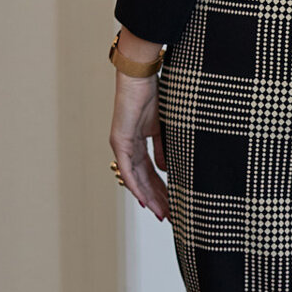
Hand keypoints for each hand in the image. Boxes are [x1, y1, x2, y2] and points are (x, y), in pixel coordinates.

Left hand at [109, 72, 169, 220]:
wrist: (141, 76)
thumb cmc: (153, 94)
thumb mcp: (163, 127)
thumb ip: (163, 149)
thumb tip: (166, 169)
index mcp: (139, 142)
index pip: (150, 171)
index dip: (161, 188)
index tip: (171, 203)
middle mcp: (128, 147)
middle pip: (143, 179)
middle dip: (157, 198)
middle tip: (168, 215)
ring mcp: (122, 146)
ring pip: (135, 179)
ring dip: (148, 197)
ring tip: (161, 213)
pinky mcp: (120, 142)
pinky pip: (128, 170)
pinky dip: (136, 186)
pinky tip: (144, 200)